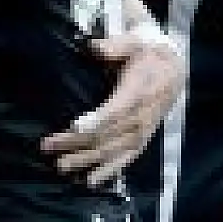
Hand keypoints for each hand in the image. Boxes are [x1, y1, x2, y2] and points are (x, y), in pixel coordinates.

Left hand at [41, 31, 183, 185]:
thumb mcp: (134, 40)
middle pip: (107, 134)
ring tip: (61, 167)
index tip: (74, 128)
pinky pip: (126, 159)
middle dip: (76, 143)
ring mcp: (142, 130)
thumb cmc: (147, 51)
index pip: (116, 111)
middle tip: (49, 147)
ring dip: (87, 160)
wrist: (173, 67)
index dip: (96, 121)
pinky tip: (90, 181)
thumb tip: (94, 47)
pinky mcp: (142, 138)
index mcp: (139, 91)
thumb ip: (115, 45)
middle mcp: (142, 116)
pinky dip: (109, 171)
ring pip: (113, 150)